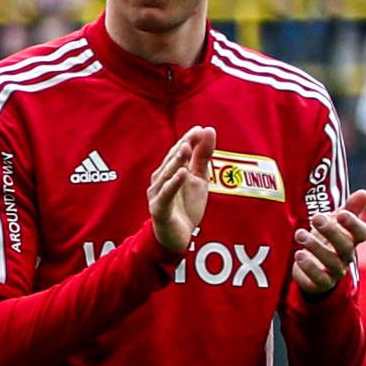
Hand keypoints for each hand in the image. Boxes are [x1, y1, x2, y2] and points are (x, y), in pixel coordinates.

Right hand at [146, 125, 215, 254]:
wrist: (177, 237)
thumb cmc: (185, 206)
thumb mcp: (199, 179)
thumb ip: (203, 156)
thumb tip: (208, 130)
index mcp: (169, 172)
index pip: (178, 152)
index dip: (188, 140)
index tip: (200, 129)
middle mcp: (160, 181)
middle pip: (171, 161)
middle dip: (182, 147)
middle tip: (193, 135)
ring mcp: (158, 195)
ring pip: (166, 175)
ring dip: (176, 162)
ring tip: (186, 149)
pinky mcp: (159, 209)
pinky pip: (166, 195)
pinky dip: (173, 184)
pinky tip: (182, 174)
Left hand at [291, 188, 365, 297]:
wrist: (314, 270)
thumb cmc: (327, 240)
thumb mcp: (335, 223)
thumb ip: (349, 209)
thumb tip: (364, 193)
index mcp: (352, 240)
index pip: (362, 233)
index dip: (354, 224)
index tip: (341, 213)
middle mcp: (346, 256)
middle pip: (345, 246)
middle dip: (331, 231)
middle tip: (316, 217)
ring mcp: (335, 271)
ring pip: (331, 261)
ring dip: (315, 246)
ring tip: (300, 234)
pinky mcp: (322, 283)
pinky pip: (320, 279)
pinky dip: (309, 267)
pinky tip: (299, 254)